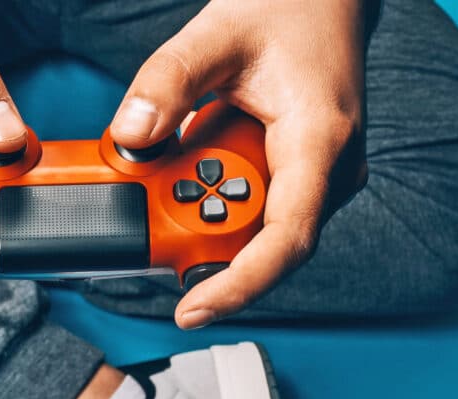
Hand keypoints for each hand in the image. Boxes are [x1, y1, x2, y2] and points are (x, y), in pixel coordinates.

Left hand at [110, 0, 369, 328]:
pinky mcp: (295, 174)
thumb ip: (167, 82)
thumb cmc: (285, 11)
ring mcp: (313, 176)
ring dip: (202, 208)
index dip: (239, 285)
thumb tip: (131, 137)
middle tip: (151, 194)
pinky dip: (212, 192)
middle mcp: (326, 172)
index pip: (285, 240)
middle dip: (198, 232)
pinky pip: (250, 203)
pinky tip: (192, 155)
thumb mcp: (215, 36)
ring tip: (178, 154)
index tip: (192, 309)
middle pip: (259, 240)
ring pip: (251, 224)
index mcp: (317, 141)